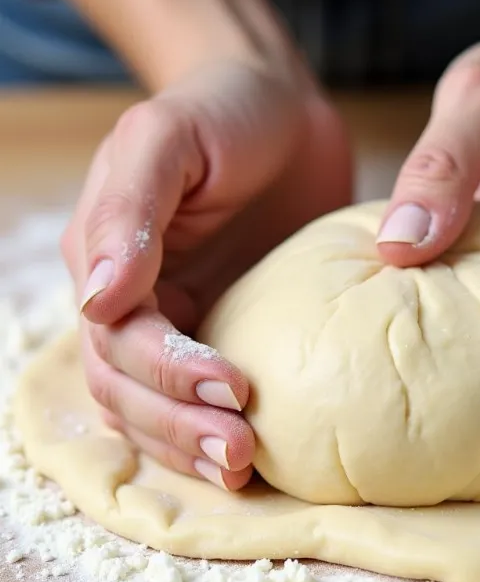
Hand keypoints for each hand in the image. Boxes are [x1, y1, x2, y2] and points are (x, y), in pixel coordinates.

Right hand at [62, 60, 351, 488]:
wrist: (281, 113)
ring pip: (155, 408)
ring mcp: (181, 321)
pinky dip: (212, 431)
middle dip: (177, 426)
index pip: (121, 341)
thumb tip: (97, 299)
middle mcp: (135, 303)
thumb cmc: (221, 114)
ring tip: (240, 468)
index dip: (169, 373)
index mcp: (108, 263)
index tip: (232, 389)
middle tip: (237, 452)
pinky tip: (250, 460)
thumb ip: (128, 213)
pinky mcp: (230, 330)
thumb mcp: (166, 141)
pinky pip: (202, 397)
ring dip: (189, 445)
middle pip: (130, 389)